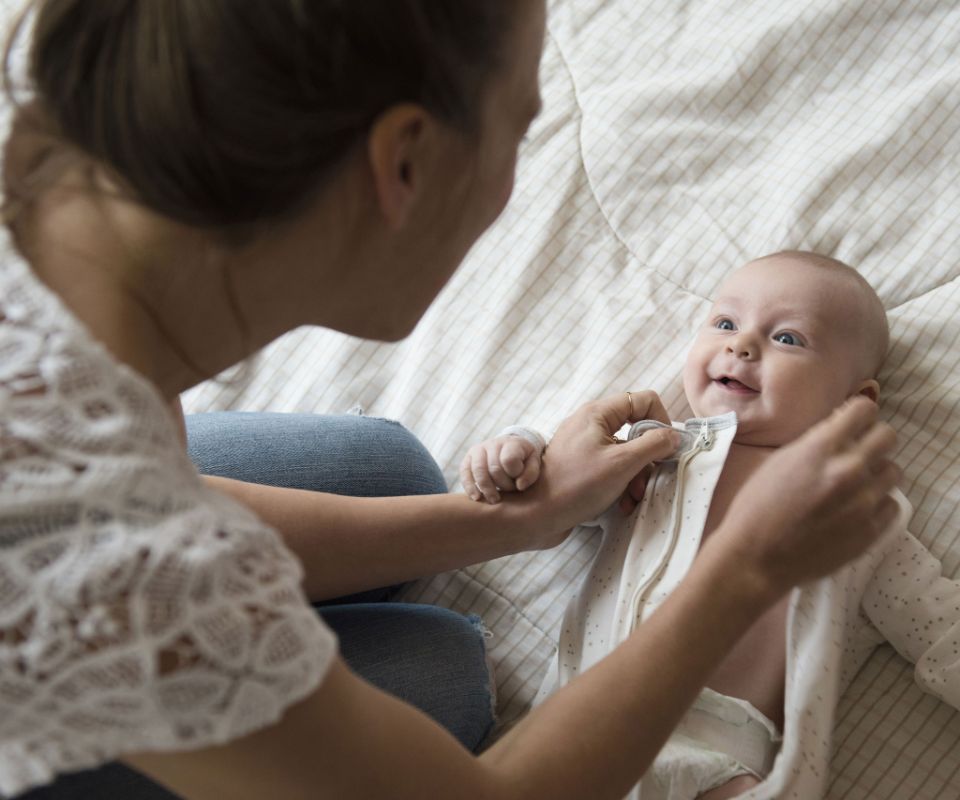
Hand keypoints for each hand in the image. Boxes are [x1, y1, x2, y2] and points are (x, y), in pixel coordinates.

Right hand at [460, 435, 541, 503]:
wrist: (509, 449)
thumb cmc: (523, 460)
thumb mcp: (534, 463)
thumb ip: (531, 474)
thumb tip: (520, 486)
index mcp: (511, 443)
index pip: (509, 460)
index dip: (514, 475)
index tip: (520, 483)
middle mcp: (492, 443)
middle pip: (494, 468)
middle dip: (503, 485)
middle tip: (510, 492)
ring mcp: (478, 450)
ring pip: (478, 470)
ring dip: (486, 489)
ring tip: (494, 500)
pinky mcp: (468, 459)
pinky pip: (464, 472)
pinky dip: (469, 486)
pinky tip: (476, 498)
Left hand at [522, 390, 680, 543]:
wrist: (536, 515)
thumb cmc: (576, 485)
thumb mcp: (621, 463)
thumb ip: (653, 445)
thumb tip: (674, 436)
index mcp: (598, 414)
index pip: (643, 400)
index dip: (660, 421)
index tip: (665, 448)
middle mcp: (591, 425)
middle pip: (637, 429)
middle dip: (648, 457)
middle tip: (649, 480)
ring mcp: (585, 446)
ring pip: (627, 452)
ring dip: (637, 476)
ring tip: (634, 498)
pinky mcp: (582, 467)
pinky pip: (612, 468)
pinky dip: (622, 484)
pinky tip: (622, 504)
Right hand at [708, 396, 900, 599]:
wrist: (755, 559)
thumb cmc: (755, 508)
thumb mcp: (778, 463)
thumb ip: (813, 444)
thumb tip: (838, 431)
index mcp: (820, 449)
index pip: (864, 410)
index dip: (859, 413)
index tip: (853, 422)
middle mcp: (849, 470)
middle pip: (888, 436)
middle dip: (874, 438)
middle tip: (858, 450)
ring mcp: (864, 502)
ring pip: (894, 471)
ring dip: (877, 472)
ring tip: (855, 484)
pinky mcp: (872, 530)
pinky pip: (891, 504)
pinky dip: (877, 502)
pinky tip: (855, 509)